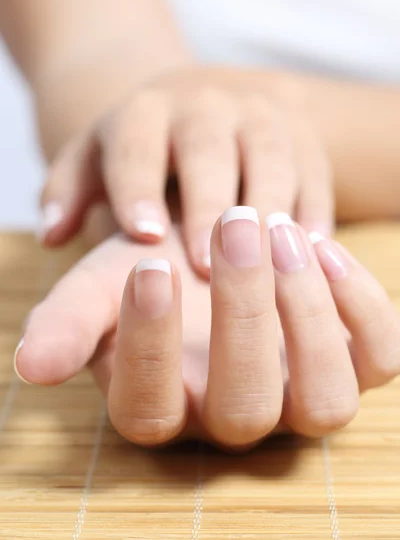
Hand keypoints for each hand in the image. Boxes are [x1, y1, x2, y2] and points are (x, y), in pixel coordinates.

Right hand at [17, 208, 399, 449]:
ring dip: (306, 313)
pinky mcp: (351, 364)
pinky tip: (321, 244)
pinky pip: (378, 359)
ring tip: (277, 229)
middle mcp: (236, 417)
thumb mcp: (104, 286)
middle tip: (233, 224)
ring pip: (326, 399)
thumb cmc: (153, 270)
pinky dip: (361, 304)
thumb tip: (29, 367)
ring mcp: (300, 398)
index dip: (148, 343)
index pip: (149, 408)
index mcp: (165, 408)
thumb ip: (68, 322)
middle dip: (242, 313)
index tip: (148, 264)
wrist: (208, 251)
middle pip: (245, 406)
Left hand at [39, 67, 332, 277]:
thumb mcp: (96, 158)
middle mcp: (206, 104)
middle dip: (207, 205)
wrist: (208, 99)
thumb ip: (68, 193)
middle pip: (207, 149)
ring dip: (269, 209)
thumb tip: (52, 235)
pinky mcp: (304, 134)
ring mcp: (261, 115)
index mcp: (146, 112)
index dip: (137, 187)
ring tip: (265, 265)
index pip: (136, 146)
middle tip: (203, 265)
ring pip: (271, 157)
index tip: (144, 236)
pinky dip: (314, 212)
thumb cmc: (145, 147)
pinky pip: (316, 172)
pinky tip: (308, 257)